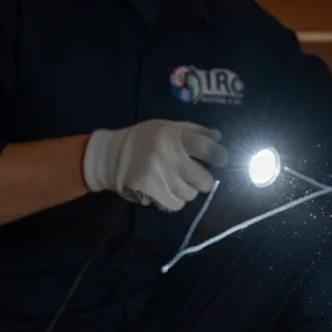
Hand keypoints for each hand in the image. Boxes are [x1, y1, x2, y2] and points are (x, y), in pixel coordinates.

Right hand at [82, 120, 229, 211]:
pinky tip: (166, 190)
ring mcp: (160, 176)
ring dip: (187, 190)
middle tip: (194, 176)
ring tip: (175, 181)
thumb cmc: (143, 139)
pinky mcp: (151, 192)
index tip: (219, 160)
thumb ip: (194, 130)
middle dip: (203, 180)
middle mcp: (169, 156)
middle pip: (204, 180)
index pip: (209, 149)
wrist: (111, 157)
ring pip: (190, 195)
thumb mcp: (167, 126)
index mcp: (175, 136)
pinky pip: (176, 204)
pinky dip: (175, 200)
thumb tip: (218, 137)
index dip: (220, 157)